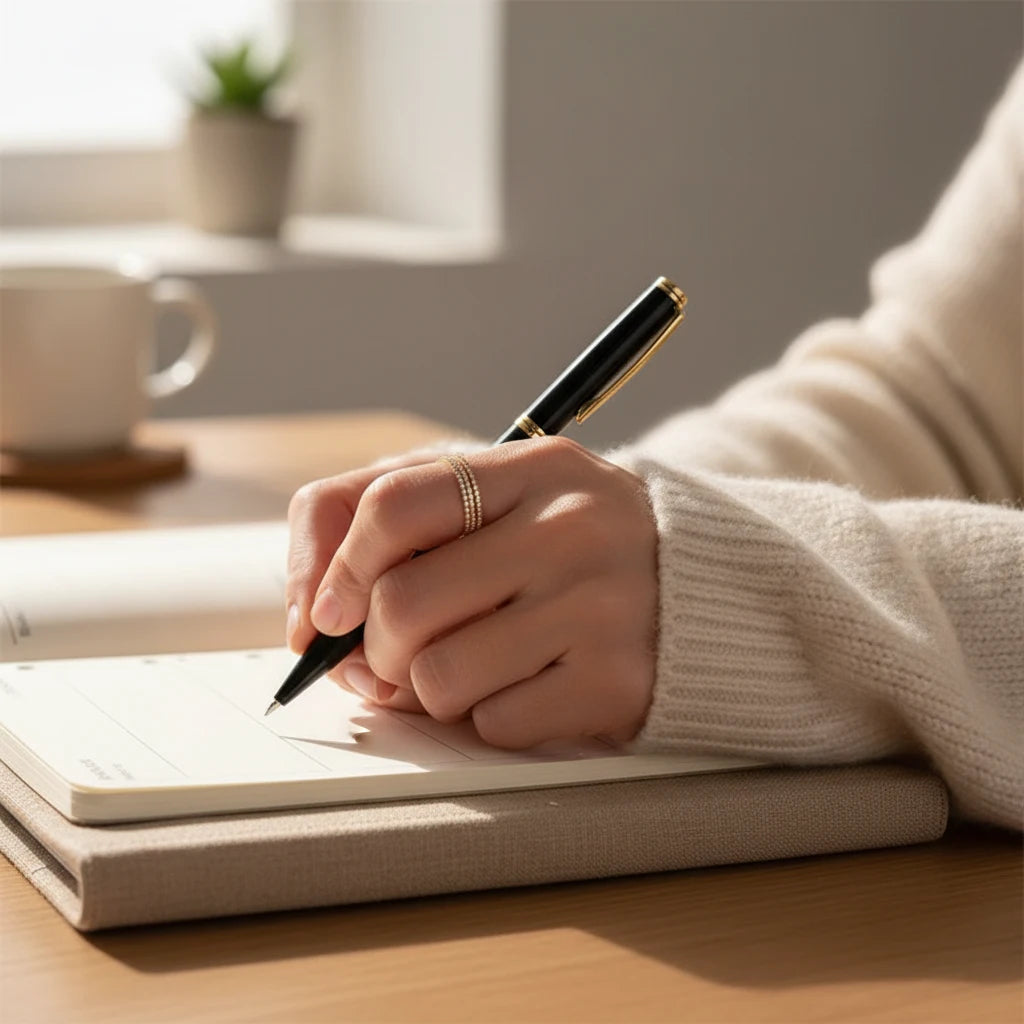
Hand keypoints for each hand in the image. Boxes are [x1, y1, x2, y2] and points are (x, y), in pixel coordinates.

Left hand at [286, 437, 658, 747]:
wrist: (707, 590)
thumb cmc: (572, 547)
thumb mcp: (505, 498)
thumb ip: (400, 522)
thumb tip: (312, 619)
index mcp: (531, 469)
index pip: (394, 503)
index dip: (336, 566)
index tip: (326, 614)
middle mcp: (569, 529)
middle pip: (401, 604)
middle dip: (376, 648)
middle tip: (396, 654)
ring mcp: (597, 606)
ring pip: (439, 678)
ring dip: (433, 689)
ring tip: (477, 665)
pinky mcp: (616, 682)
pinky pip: (495, 724)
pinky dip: (493, 717)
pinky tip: (532, 685)